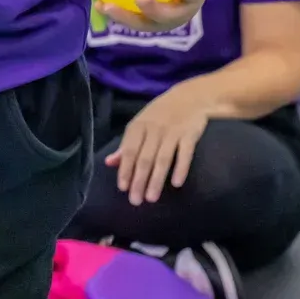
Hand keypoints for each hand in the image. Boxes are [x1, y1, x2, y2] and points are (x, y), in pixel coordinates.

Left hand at [96, 0, 207, 32]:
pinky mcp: (145, 26)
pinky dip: (114, 14)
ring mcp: (161, 24)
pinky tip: (98, 4)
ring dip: (125, 17)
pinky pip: (129, 22)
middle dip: (154, 10)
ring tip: (107, 6)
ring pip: (143, 24)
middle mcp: (179, 15)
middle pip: (168, 16)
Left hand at [106, 84, 210, 204]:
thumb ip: (126, 145)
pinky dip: (180, 168)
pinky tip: (176, 183)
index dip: (125, 169)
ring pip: (162, 159)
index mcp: (138, 127)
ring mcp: (172, 131)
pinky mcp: (190, 134)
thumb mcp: (140, 125)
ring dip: (156, 179)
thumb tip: (109, 163)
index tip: (123, 189)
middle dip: (139, 180)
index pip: (129, 151)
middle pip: (144, 158)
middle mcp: (153, 129)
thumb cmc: (160, 115)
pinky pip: (185, 153)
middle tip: (136, 200)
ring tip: (151, 198)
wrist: (190, 97)